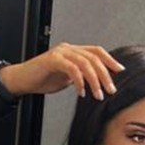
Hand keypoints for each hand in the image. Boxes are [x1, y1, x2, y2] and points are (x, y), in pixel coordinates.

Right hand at [0, 42, 124, 99]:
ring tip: (98, 95)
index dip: (110, 60)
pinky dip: (79, 81)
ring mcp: (60, 53)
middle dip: (105, 75)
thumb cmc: (45, 79)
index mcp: (74, 51)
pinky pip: (71, 69)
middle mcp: (69, 49)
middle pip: (94, 58)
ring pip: (85, 63)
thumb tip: (100, 82)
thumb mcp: (69, 78)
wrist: (25, 80)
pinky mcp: (52, 60)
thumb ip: (83, 76)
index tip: (120, 71)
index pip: (97, 51)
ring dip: (94, 81)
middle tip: (110, 90)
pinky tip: (81, 92)